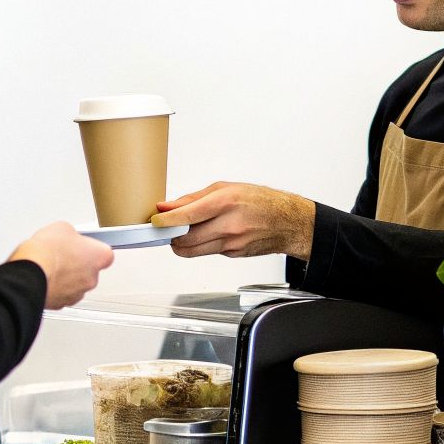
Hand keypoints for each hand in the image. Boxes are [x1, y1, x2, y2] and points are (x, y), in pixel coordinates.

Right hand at [10, 221, 114, 308]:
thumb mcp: (62, 228)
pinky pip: (61, 294)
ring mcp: (78, 293)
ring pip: (75, 284)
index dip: (91, 248)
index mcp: (100, 256)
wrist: (31, 271)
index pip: (104, 253)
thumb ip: (72, 234)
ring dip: (66, 276)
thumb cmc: (48, 251)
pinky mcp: (62, 303)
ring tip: (50, 265)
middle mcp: (93, 278)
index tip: (82, 245)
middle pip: (89, 270)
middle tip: (62, 254)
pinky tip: (44, 277)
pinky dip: (54, 287)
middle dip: (77, 263)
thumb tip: (67, 236)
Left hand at [152, 182, 315, 260]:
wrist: (289, 222)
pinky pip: (207, 252)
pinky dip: (201, 245)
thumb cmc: (261, 201)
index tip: (155, 221)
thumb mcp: (226, 188)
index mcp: (225, 202)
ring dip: (181, 244)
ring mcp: (231, 244)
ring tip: (181, 233)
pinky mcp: (232, 255)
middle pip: (185, 240)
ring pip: (193, 251)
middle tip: (166, 228)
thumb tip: (167, 206)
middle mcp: (228, 225)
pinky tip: (209, 234)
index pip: (187, 217)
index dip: (166, 221)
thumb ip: (193, 199)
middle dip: (170, 236)